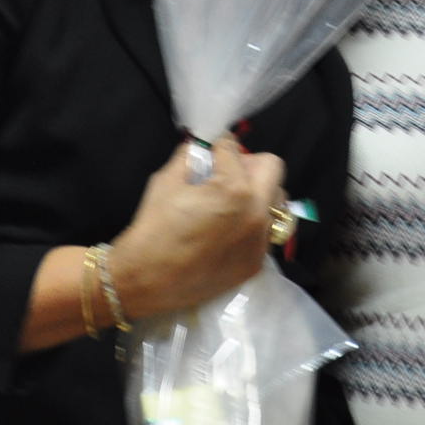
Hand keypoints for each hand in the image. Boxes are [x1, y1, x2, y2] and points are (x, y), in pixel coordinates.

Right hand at [107, 136, 282, 316]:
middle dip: (248, 164)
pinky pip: (266, 232)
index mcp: (234, 188)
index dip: (218, 145)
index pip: (233, 149)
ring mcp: (260, 240)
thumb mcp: (166, 181)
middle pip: (271, 168)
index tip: (212, 149)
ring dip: (257, 194)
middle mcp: (257, 212)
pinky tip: (228, 230)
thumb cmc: (154, 228)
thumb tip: (200, 148)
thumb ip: (188, 157)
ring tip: (231, 203)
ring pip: (276, 202)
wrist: (148, 279)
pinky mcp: (256, 262)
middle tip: (225, 174)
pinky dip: (252, 224)